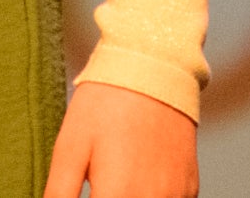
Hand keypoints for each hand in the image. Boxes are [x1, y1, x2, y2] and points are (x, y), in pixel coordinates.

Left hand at [41, 80, 196, 197]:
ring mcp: (175, 196)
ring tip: (114, 180)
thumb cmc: (104, 104)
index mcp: (117, 196)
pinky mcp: (190, 188)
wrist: (154, 65)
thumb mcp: (70, 147)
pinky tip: (136, 179)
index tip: (88, 193)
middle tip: (97, 186)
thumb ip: (59, 194)